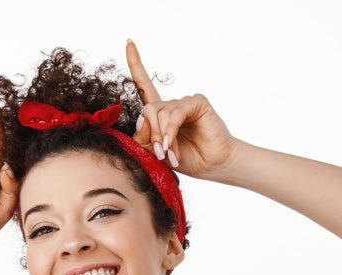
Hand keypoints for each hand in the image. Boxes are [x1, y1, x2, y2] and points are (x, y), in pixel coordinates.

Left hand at [125, 39, 239, 180]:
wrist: (212, 165)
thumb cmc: (187, 158)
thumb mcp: (156, 152)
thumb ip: (144, 137)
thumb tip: (142, 118)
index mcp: (160, 114)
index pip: (145, 86)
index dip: (136, 65)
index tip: (129, 43)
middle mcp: (171, 105)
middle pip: (148, 110)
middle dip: (151, 134)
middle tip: (160, 153)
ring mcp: (185, 102)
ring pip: (159, 113)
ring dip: (162, 137)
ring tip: (171, 154)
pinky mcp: (197, 102)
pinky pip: (175, 113)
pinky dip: (170, 131)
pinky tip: (172, 146)